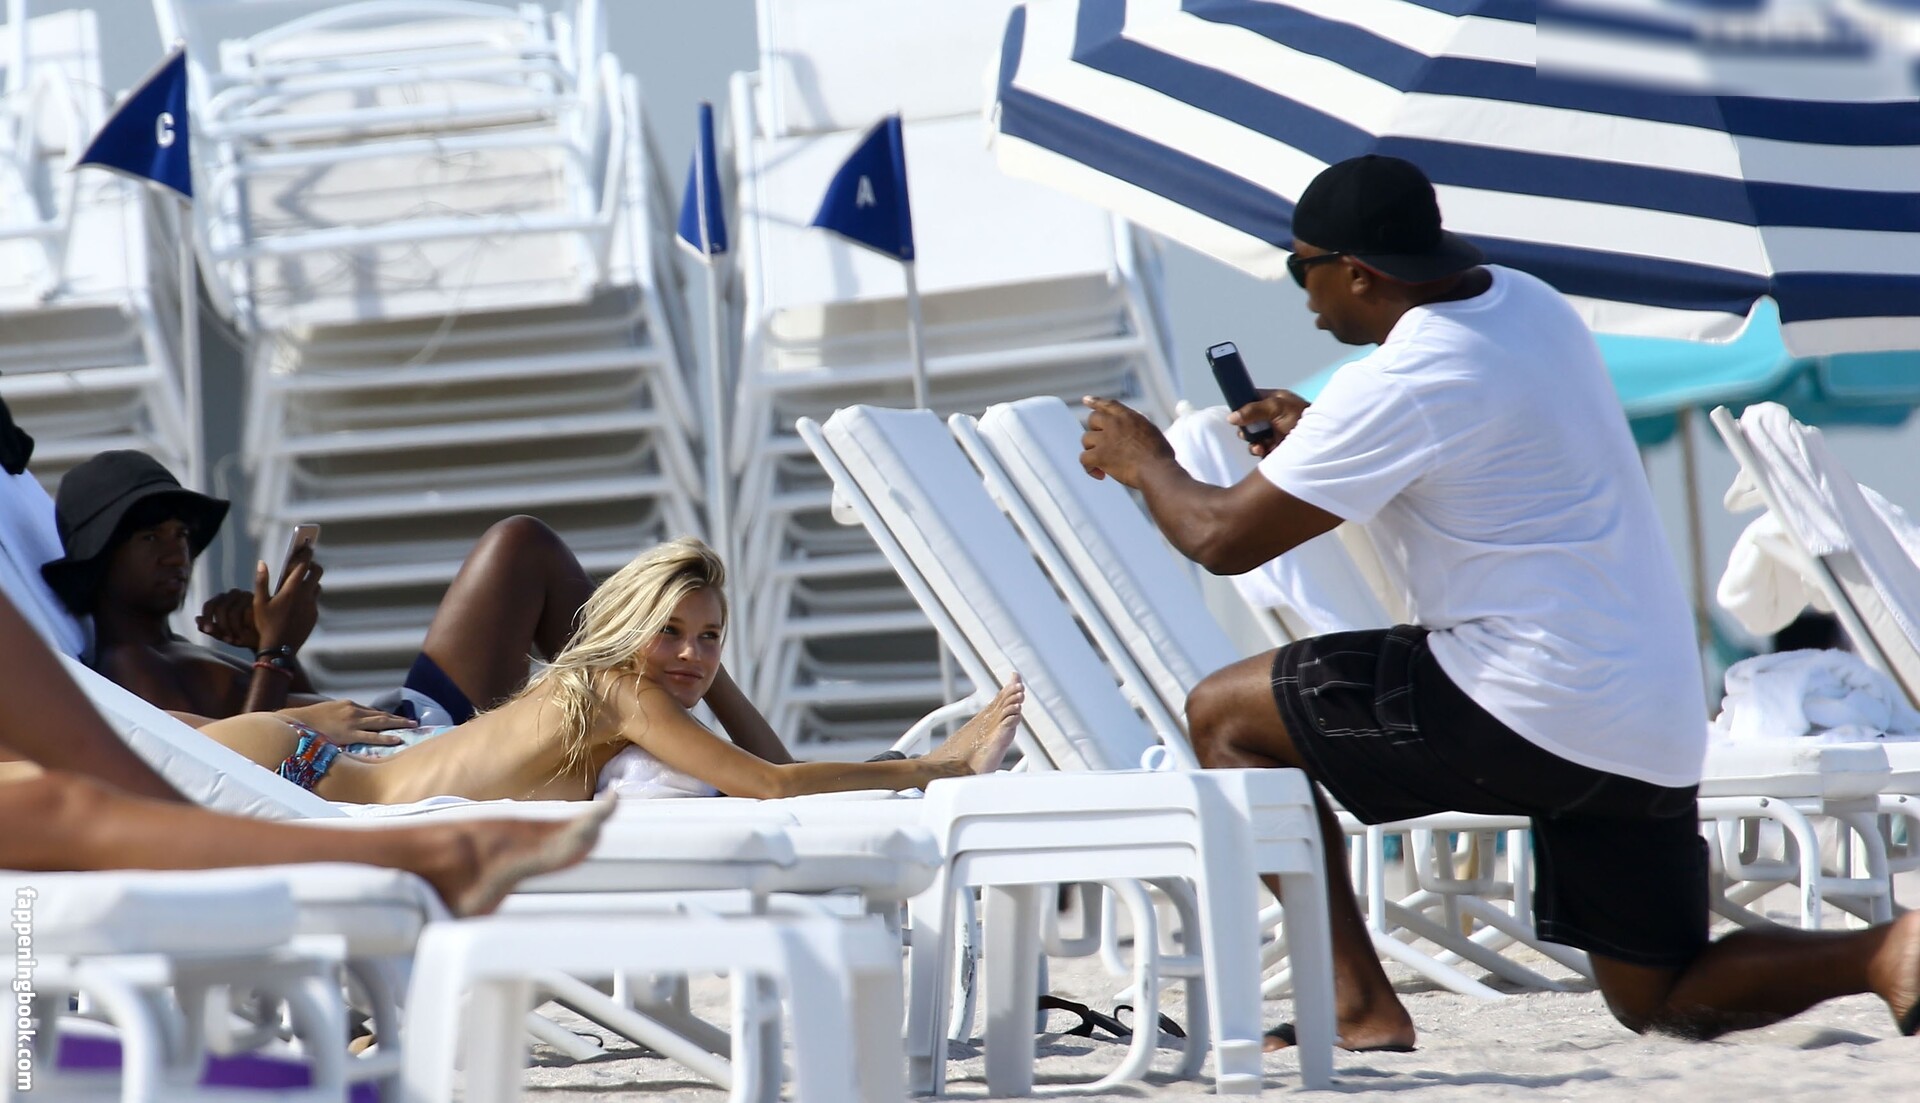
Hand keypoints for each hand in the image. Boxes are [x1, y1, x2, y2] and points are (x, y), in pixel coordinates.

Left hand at [196, 589, 259, 649]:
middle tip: (222, 638)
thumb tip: (197, 620)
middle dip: (219, 624)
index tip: (206, 630)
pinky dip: (239, 627)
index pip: (210, 604)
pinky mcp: (257, 601)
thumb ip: (212, 628)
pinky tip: (242, 635)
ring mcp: (246, 596)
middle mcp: (234, 594)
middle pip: (219, 606)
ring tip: (233, 639)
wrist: (267, 640)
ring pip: (229, 611)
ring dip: (229, 627)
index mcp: (224, 600)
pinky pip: (242, 614)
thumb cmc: (246, 636)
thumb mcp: (226, 635)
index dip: (206, 617)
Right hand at [253, 545, 321, 653]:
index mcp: (292, 589)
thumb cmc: (265, 624)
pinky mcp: (314, 615)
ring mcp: (312, 606)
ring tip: (299, 581)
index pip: (303, 564)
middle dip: (312, 564)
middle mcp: (306, 596)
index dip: (305, 553)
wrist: (279, 648)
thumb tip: (262, 563)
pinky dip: (308, 596)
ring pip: (317, 586)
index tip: (305, 546)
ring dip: (310, 581)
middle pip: (317, 572)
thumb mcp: (259, 602)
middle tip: (304, 563)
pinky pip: (314, 601)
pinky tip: (298, 600)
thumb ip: (261, 581)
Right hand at [277, 700, 411, 746]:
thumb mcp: (329, 712)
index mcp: (349, 705)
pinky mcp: (349, 734)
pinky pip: (371, 736)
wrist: (297, 722)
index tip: (397, 720)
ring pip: (381, 722)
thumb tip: (349, 723)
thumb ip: (342, 716)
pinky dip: (385, 737)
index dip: (386, 716)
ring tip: (412, 727)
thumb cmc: (310, 720)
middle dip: (398, 719)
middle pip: (382, 715)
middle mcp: (354, 710)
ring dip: (398, 724)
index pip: (372, 711)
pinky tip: (397, 739)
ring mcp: (352, 722)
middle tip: (413, 722)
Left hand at [1079, 396, 1174, 486]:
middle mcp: (1115, 423)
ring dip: (1092, 450)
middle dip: (1095, 431)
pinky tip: (1100, 475)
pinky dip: (1089, 468)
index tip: (1086, 400)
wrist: (1157, 470)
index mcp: (1129, 416)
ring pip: (1086, 439)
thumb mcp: (1151, 431)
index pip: (1109, 405)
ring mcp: (1105, 438)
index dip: (1096, 402)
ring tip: (1104, 462)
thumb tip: (1130, 430)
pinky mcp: (1100, 455)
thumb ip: (1136, 426)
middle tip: (1102, 445)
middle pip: (1093, 419)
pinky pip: (1084, 458)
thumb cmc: (1160, 456)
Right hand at [1227, 389, 1310, 457]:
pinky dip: (1258, 451)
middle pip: (1248, 421)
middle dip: (1245, 429)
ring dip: (1252, 442)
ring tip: (1259, 446)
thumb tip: (1231, 417)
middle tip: (1248, 432)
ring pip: (1252, 438)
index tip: (1237, 414)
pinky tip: (1263, 451)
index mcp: (1274, 401)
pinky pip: (1259, 450)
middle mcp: (1272, 416)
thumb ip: (1253, 410)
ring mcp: (1273, 433)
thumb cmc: (1302, 417)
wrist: (1323, 441)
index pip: (1251, 399)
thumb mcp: (1277, 408)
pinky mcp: (1274, 448)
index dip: (1242, 405)